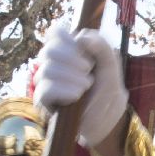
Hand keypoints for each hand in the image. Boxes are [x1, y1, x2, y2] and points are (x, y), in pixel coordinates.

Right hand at [33, 23, 127, 147]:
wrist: (105, 121)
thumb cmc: (106, 93)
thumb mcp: (112, 68)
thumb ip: (102, 47)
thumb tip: (81, 37)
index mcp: (67, 51)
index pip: (55, 33)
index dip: (68, 38)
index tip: (83, 49)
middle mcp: (53, 64)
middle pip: (49, 50)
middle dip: (71, 58)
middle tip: (88, 68)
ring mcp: (46, 82)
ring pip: (47, 69)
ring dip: (71, 76)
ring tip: (87, 85)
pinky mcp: (43, 101)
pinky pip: (45, 89)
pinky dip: (64, 90)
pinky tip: (77, 95)